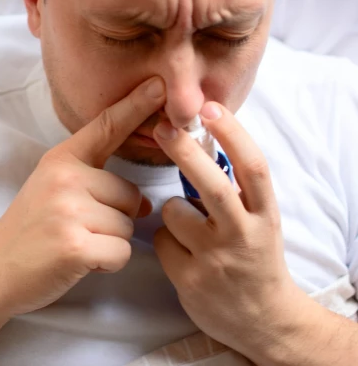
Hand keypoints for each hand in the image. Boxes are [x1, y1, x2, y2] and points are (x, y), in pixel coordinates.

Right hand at [0, 77, 165, 318]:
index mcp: (60, 159)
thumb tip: (145, 203)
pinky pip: (122, 252)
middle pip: (130, 193)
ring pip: (128, 224)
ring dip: (110, 242)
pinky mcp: (75, 246)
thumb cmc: (28, 231)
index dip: (136, 104)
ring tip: (76, 243)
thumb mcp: (51, 188)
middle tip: (79, 229)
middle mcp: (65, 178)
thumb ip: (94, 183)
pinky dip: (108, 264)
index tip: (161, 83)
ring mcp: (68, 211)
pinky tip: (79, 262)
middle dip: (115, 218)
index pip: (106, 126)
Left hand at [152, 102, 307, 356]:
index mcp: (265, 215)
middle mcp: (244, 235)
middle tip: (164, 126)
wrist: (264, 320)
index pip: (254, 169)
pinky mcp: (190, 279)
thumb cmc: (255, 257)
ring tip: (187, 227)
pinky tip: (182, 253)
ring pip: (174, 212)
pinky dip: (165, 239)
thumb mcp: (259, 220)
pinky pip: (161, 241)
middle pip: (212, 186)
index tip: (211, 107)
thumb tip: (202, 140)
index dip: (233, 134)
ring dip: (171, 210)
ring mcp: (216, 259)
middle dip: (185, 152)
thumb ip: (238, 189)